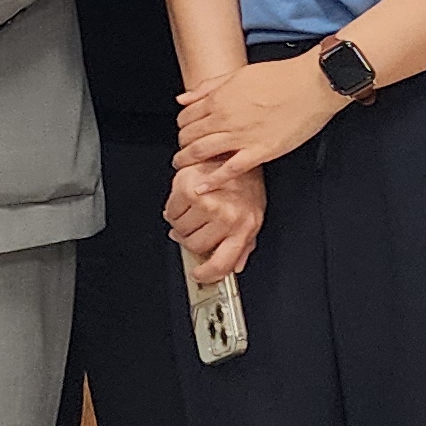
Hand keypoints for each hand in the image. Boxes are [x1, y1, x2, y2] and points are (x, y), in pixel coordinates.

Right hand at [166, 160, 265, 282]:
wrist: (233, 150)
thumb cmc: (245, 180)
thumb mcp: (253, 214)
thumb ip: (244, 244)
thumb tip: (237, 265)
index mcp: (244, 228)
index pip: (222, 263)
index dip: (207, 274)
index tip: (198, 275)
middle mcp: (227, 218)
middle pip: (194, 245)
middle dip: (189, 239)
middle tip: (192, 228)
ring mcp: (208, 205)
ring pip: (179, 229)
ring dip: (181, 222)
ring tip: (193, 208)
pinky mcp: (189, 191)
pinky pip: (171, 211)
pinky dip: (173, 207)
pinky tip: (185, 198)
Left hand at [176, 52, 344, 177]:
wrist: (313, 84)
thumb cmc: (281, 76)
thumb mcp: (238, 74)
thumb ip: (208, 87)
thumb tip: (183, 98)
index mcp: (220, 98)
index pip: (186, 116)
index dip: (182, 125)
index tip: (184, 130)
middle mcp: (226, 118)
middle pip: (189, 135)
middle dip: (181, 144)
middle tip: (182, 149)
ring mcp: (242, 136)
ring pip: (202, 152)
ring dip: (187, 160)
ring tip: (182, 166)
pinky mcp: (261, 151)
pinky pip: (231, 170)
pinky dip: (213, 181)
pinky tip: (202, 188)